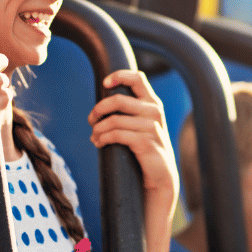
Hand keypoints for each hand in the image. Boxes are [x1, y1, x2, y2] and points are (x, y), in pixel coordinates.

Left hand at [87, 70, 179, 209]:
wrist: (160, 175)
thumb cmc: (146, 148)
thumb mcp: (141, 125)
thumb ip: (130, 111)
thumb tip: (102, 104)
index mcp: (153, 103)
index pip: (138, 78)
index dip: (119, 76)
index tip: (105, 83)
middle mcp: (154, 111)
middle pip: (118, 99)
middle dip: (99, 109)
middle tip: (91, 120)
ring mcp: (151, 127)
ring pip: (114, 120)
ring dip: (98, 129)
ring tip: (94, 137)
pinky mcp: (145, 142)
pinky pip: (116, 135)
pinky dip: (103, 138)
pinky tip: (99, 143)